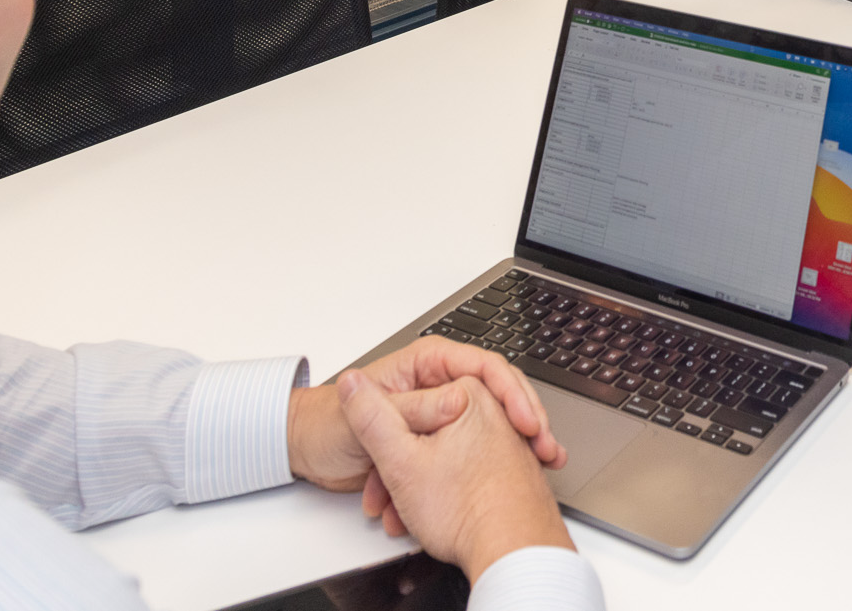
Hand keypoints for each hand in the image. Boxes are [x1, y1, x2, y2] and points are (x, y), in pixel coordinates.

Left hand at [288, 336, 564, 492]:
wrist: (306, 453)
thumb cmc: (327, 424)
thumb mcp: (371, 418)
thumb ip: (415, 407)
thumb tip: (460, 398)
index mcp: (426, 364)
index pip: (485, 368)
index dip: (513, 393)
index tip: (529, 422)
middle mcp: (438, 384)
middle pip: (498, 396)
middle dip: (524, 424)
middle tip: (545, 449)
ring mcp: (439, 414)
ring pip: (490, 427)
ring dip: (509, 452)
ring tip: (532, 471)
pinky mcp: (434, 442)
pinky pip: (466, 454)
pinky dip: (480, 472)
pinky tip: (497, 487)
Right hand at [339, 370, 574, 581]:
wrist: (512, 552)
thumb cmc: (465, 511)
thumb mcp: (399, 460)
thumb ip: (372, 416)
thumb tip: (352, 384)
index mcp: (471, 395)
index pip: (416, 393)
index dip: (390, 423)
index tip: (380, 443)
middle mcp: (496, 413)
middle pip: (432, 427)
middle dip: (405, 460)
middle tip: (389, 483)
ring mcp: (508, 441)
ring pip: (447, 454)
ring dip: (421, 483)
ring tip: (406, 511)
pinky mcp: (512, 468)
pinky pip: (468, 471)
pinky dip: (448, 490)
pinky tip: (437, 514)